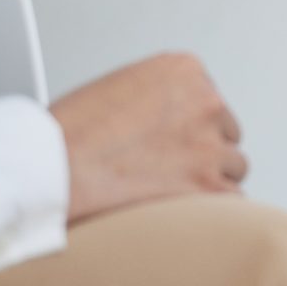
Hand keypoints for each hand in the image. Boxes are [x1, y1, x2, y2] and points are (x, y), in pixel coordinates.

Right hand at [51, 52, 247, 224]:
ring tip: (166, 193)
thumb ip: (157, 97)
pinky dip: (210, 211)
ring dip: (208, 181)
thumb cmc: (69, 135)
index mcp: (184, 71)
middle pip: (226, 133)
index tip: (167, 143)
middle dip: (203, 153)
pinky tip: (180, 215)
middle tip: (166, 171)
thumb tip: (173, 121)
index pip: (209, 101)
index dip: (187, 127)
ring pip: (232, 167)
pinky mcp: (210, 186)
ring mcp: (211, 144)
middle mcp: (206, 102)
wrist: (53, 171)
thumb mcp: (119, 88)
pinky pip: (231, 201)